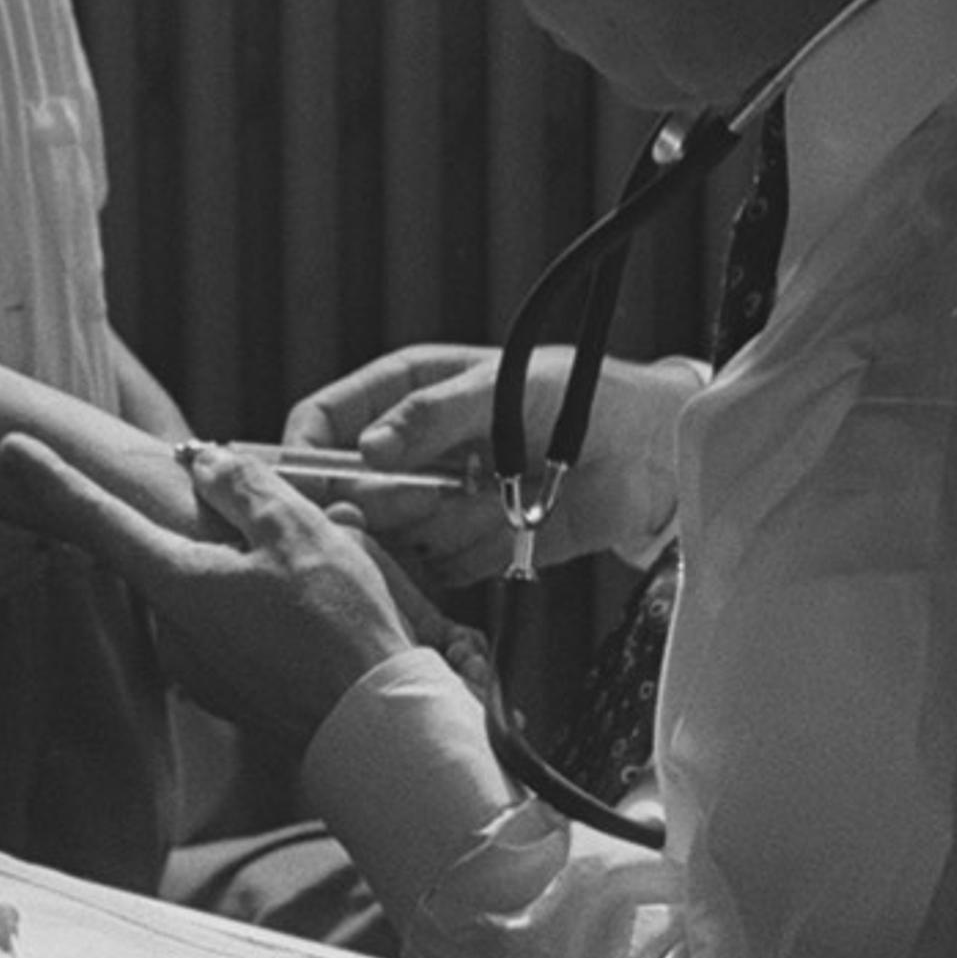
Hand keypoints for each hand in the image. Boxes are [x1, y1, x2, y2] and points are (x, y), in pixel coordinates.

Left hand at [0, 434, 419, 755]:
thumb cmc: (338, 628)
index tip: (10, 448)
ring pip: (208, 590)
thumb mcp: (298, 533)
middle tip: (293, 532)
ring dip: (249, 573)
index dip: (52, 479)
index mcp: (177, 583)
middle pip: (173, 552)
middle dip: (219, 531)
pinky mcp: (223, 689)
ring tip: (321, 580)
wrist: (372, 730)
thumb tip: (201, 465)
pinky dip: (260, 611)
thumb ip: (240, 489)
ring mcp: (195, 666)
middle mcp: (170, 629)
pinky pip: (229, 628)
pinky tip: (312, 618)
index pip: (97, 519)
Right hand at [288, 343, 693, 586]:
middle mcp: (413, 452)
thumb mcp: (502, 388)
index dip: (304, 451)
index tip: (304, 482)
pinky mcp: (471, 546)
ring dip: (434, 529)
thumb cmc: (581, 394)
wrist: (652, 453)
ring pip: (391, 536)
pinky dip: (461, 559)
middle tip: (435, 495)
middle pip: (349, 490)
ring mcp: (440, 501)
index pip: (325, 419)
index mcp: (407, 393)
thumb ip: (432, 415)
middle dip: (382, 501)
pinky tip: (502, 531)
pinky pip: (438, 569)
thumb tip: (367, 449)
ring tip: (491, 502)